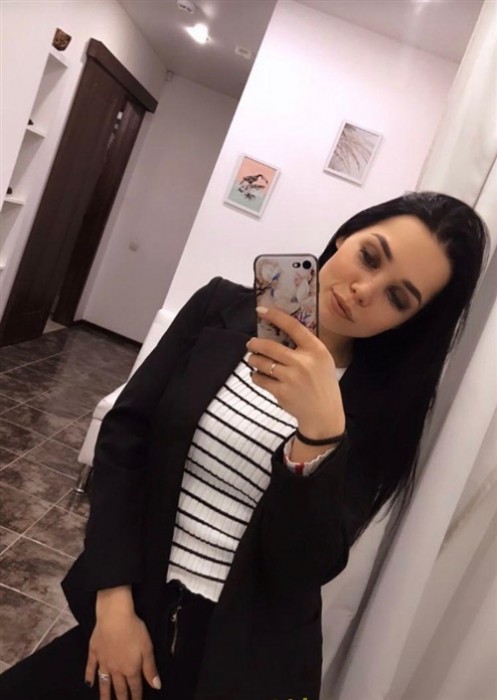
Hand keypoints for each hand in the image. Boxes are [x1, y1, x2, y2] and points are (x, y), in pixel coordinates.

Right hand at [85, 608, 160, 699]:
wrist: (114, 617)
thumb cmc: (134, 630)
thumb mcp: (147, 648)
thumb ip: (150, 668)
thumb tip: (156, 686)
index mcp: (131, 668)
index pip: (135, 687)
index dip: (136, 698)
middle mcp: (116, 669)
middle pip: (119, 689)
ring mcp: (103, 662)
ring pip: (104, 683)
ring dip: (104, 696)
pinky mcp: (94, 652)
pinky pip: (90, 668)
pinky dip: (89, 677)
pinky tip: (88, 685)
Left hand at [247, 306, 345, 438]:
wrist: (324, 414)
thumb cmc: (322, 383)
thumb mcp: (323, 360)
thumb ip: (305, 346)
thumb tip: (278, 331)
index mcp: (316, 350)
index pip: (292, 326)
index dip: (275, 315)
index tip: (261, 310)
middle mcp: (303, 362)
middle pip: (269, 346)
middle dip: (254, 343)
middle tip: (251, 343)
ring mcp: (291, 378)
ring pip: (260, 362)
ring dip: (253, 359)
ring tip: (254, 359)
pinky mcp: (281, 392)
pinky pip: (259, 378)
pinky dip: (256, 376)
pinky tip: (259, 375)